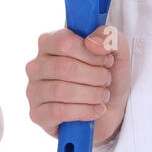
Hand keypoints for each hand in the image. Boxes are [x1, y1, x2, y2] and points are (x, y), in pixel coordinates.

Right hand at [25, 24, 130, 144]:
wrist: (110, 111)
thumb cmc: (106, 77)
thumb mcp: (117, 51)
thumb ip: (109, 36)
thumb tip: (92, 43)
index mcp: (50, 43)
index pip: (64, 41)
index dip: (90, 53)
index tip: (106, 60)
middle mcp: (36, 65)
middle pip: (64, 67)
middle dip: (94, 76)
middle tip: (106, 80)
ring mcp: (33, 90)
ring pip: (61, 90)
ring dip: (91, 94)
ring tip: (103, 95)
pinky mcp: (37, 114)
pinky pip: (58, 112)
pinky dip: (84, 111)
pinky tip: (96, 109)